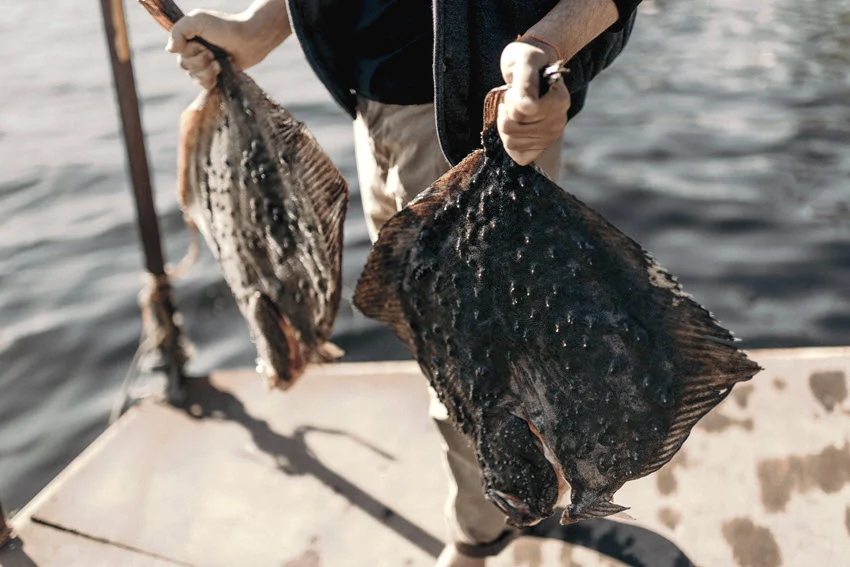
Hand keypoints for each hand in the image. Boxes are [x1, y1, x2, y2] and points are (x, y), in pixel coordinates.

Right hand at [166, 9, 273, 89]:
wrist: (250, 40)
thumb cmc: (225, 27)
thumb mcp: (197, 20)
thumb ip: (178, 31)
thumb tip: (170, 50)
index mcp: (188, 38)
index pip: (177, 52)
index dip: (190, 51)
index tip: (203, 44)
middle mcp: (194, 51)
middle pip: (184, 66)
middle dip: (200, 61)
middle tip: (213, 53)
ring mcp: (205, 64)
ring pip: (194, 76)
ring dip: (208, 71)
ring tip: (220, 62)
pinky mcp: (216, 75)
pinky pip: (204, 85)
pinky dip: (211, 80)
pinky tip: (220, 71)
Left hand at [498, 41, 570, 165]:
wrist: (533, 68)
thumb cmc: (526, 61)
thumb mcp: (524, 60)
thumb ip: (526, 80)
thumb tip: (527, 107)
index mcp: (560, 100)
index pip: (523, 111)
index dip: (511, 100)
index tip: (516, 88)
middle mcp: (559, 121)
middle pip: (513, 127)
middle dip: (506, 111)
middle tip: (513, 97)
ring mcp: (550, 136)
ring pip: (511, 142)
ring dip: (505, 124)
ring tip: (513, 110)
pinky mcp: (541, 147)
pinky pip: (518, 155)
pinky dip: (509, 141)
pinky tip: (514, 126)